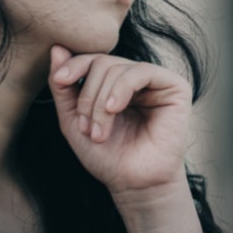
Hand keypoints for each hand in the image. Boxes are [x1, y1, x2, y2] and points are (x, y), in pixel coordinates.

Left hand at [47, 45, 191, 196]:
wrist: (133, 184)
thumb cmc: (106, 156)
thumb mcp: (73, 120)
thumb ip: (64, 86)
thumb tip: (57, 48)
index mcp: (114, 83)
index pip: (92, 60)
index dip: (74, 65)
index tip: (60, 80)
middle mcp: (136, 78)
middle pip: (102, 63)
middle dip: (88, 96)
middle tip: (86, 128)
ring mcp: (156, 81)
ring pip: (118, 69)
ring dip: (100, 101)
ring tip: (99, 132)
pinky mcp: (175, 86)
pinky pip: (141, 72)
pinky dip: (121, 89)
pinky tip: (114, 109)